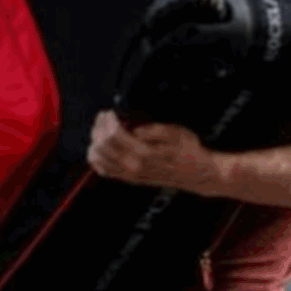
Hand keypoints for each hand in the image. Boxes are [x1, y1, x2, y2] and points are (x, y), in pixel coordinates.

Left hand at [87, 111, 220, 193]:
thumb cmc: (188, 151)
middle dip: (99, 128)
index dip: (108, 121)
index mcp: (145, 152)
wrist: (195, 174)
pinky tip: (100, 148)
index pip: (114, 135)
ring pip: (99, 158)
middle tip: (104, 117)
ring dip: (95, 141)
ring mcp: (130, 174)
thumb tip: (133, 129)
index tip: (110, 112)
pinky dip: (97, 159)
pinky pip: (104, 171)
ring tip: (101, 129)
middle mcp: (134, 165)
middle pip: (103, 145)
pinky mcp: (130, 179)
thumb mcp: (177, 132)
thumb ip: (153, 130)